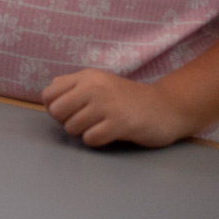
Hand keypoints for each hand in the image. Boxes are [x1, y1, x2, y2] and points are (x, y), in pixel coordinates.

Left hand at [42, 70, 193, 147]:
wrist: (169, 107)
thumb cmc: (128, 99)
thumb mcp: (100, 84)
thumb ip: (73, 86)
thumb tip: (49, 93)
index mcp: (87, 76)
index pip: (48, 94)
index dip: (54, 108)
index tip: (72, 111)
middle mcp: (95, 87)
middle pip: (56, 112)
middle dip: (67, 122)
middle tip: (87, 121)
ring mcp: (108, 104)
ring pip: (71, 127)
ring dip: (84, 132)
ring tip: (102, 126)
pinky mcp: (121, 123)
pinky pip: (90, 139)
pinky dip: (96, 141)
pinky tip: (109, 134)